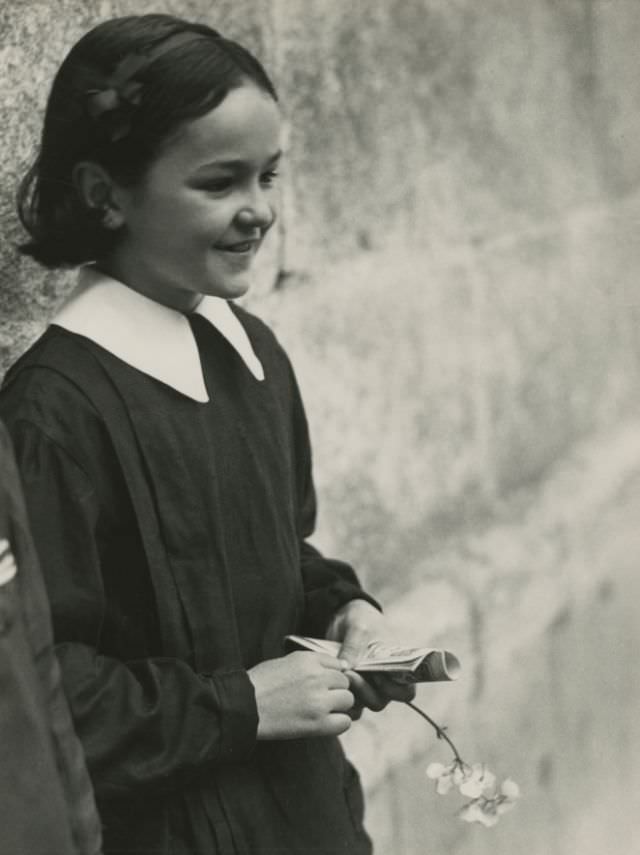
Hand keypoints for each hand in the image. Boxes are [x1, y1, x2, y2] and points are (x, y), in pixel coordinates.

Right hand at [248, 651, 353, 739]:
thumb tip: (338, 668)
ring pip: (347, 700)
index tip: (323, 684)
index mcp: (309, 660)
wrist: (244, 707)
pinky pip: (344, 722)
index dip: (332, 675)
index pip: (338, 665)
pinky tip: (325, 723)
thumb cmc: (261, 683)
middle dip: (336, 690)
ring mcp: (319, 701)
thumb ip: (312, 663)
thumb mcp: (287, 662)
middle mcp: (318, 677)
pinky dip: (338, 723)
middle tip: (321, 699)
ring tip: (321, 711)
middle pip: (345, 682)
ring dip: (338, 706)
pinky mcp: (317, 723)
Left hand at [326, 599, 415, 713]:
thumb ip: (355, 646)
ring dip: (352, 694)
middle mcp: (385, 681)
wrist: (345, 618)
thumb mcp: (359, 627)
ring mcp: (368, 685)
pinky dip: (341, 696)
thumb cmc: (361, 620)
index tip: (378, 677)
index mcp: (398, 667)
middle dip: (366, 692)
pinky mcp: (351, 688)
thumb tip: (346, 669)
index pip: (405, 691)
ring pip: (363, 704)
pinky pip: (348, 703)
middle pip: (381, 701)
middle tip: (351, 674)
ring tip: (343, 673)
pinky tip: (333, 682)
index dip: (394, 691)